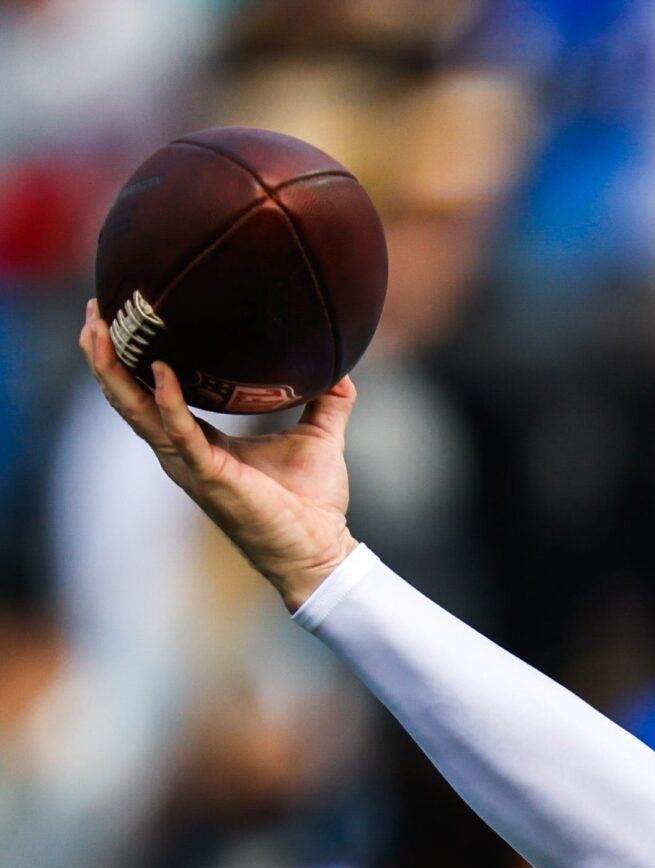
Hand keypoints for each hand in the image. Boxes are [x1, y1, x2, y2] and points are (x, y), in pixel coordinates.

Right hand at [77, 297, 358, 607]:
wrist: (321, 548)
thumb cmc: (313, 503)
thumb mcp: (320, 437)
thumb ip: (328, 401)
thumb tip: (341, 367)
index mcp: (200, 441)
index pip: (150, 394)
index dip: (129, 359)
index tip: (121, 317)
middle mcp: (182, 451)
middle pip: (127, 398)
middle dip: (104, 356)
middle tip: (92, 312)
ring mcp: (191, 465)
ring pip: (137, 413)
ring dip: (115, 373)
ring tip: (101, 332)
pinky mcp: (210, 477)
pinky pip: (181, 435)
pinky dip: (168, 403)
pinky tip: (162, 371)